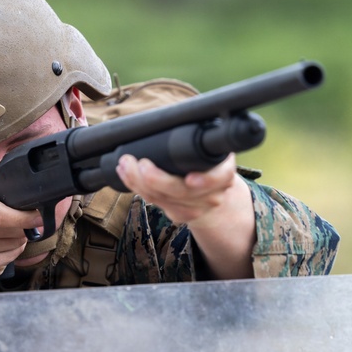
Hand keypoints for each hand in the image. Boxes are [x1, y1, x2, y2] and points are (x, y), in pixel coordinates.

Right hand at [0, 163, 42, 326]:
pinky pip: (10, 260)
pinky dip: (9, 253)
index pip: (7, 215)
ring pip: (17, 245)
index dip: (28, 216)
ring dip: (17, 239)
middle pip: (16, 230)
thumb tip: (18, 164)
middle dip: (22, 225)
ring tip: (0, 233)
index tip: (40, 214)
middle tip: (12, 221)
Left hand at [115, 153, 255, 278]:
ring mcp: (197, 209)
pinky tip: (129, 179)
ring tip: (126, 166)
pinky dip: (144, 192)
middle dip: (158, 180)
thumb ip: (203, 155)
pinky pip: (162, 205)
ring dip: (142, 183)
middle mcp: (214, 195)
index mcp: (226, 176)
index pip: (221, 176)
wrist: (224, 203)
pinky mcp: (184, 215)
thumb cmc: (213, 174)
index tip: (191, 180)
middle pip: (185, 192)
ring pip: (168, 200)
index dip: (207, 180)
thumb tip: (175, 135)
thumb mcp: (217, 162)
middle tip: (138, 164)